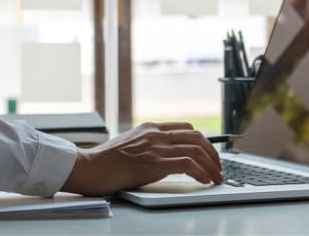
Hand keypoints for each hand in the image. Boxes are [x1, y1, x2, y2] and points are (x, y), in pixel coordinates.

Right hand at [61, 122, 223, 196]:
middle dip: (213, 153)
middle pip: (196, 137)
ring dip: (212, 165)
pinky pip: (187, 164)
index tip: (210, 154)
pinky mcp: (154, 163)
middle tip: (218, 168)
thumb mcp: (127, 145)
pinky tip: (204, 180)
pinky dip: (201, 172)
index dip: (203, 141)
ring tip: (217, 177)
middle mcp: (155, 134)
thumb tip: (157, 156)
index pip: (185, 128)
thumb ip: (144, 145)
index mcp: (149, 128)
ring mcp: (155, 147)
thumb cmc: (103, 161)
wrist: (90, 166)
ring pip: (196, 149)